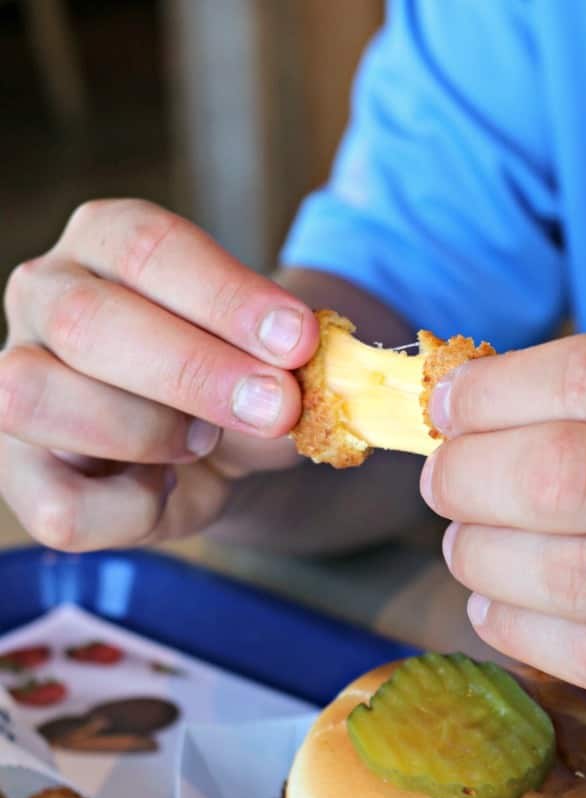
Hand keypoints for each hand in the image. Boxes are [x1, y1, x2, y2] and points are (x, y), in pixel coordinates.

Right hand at [1, 199, 317, 548]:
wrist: (218, 452)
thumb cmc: (239, 384)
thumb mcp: (276, 362)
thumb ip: (288, 368)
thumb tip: (298, 390)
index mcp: (104, 242)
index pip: (146, 247)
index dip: (225, 296)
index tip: (298, 340)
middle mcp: (44, 298)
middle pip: (84, 320)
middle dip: (193, 370)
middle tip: (277, 406)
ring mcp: (15, 384)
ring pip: (32, 399)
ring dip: (143, 430)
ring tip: (204, 441)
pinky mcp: (21, 474)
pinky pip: (56, 504)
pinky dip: (127, 509)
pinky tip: (164, 488)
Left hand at [420, 332, 585, 719]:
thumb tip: (461, 407)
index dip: (501, 389)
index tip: (449, 405)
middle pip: (565, 473)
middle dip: (472, 475)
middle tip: (443, 481)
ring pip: (569, 573)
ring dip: (484, 556)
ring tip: (466, 545)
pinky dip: (519, 627)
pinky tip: (493, 606)